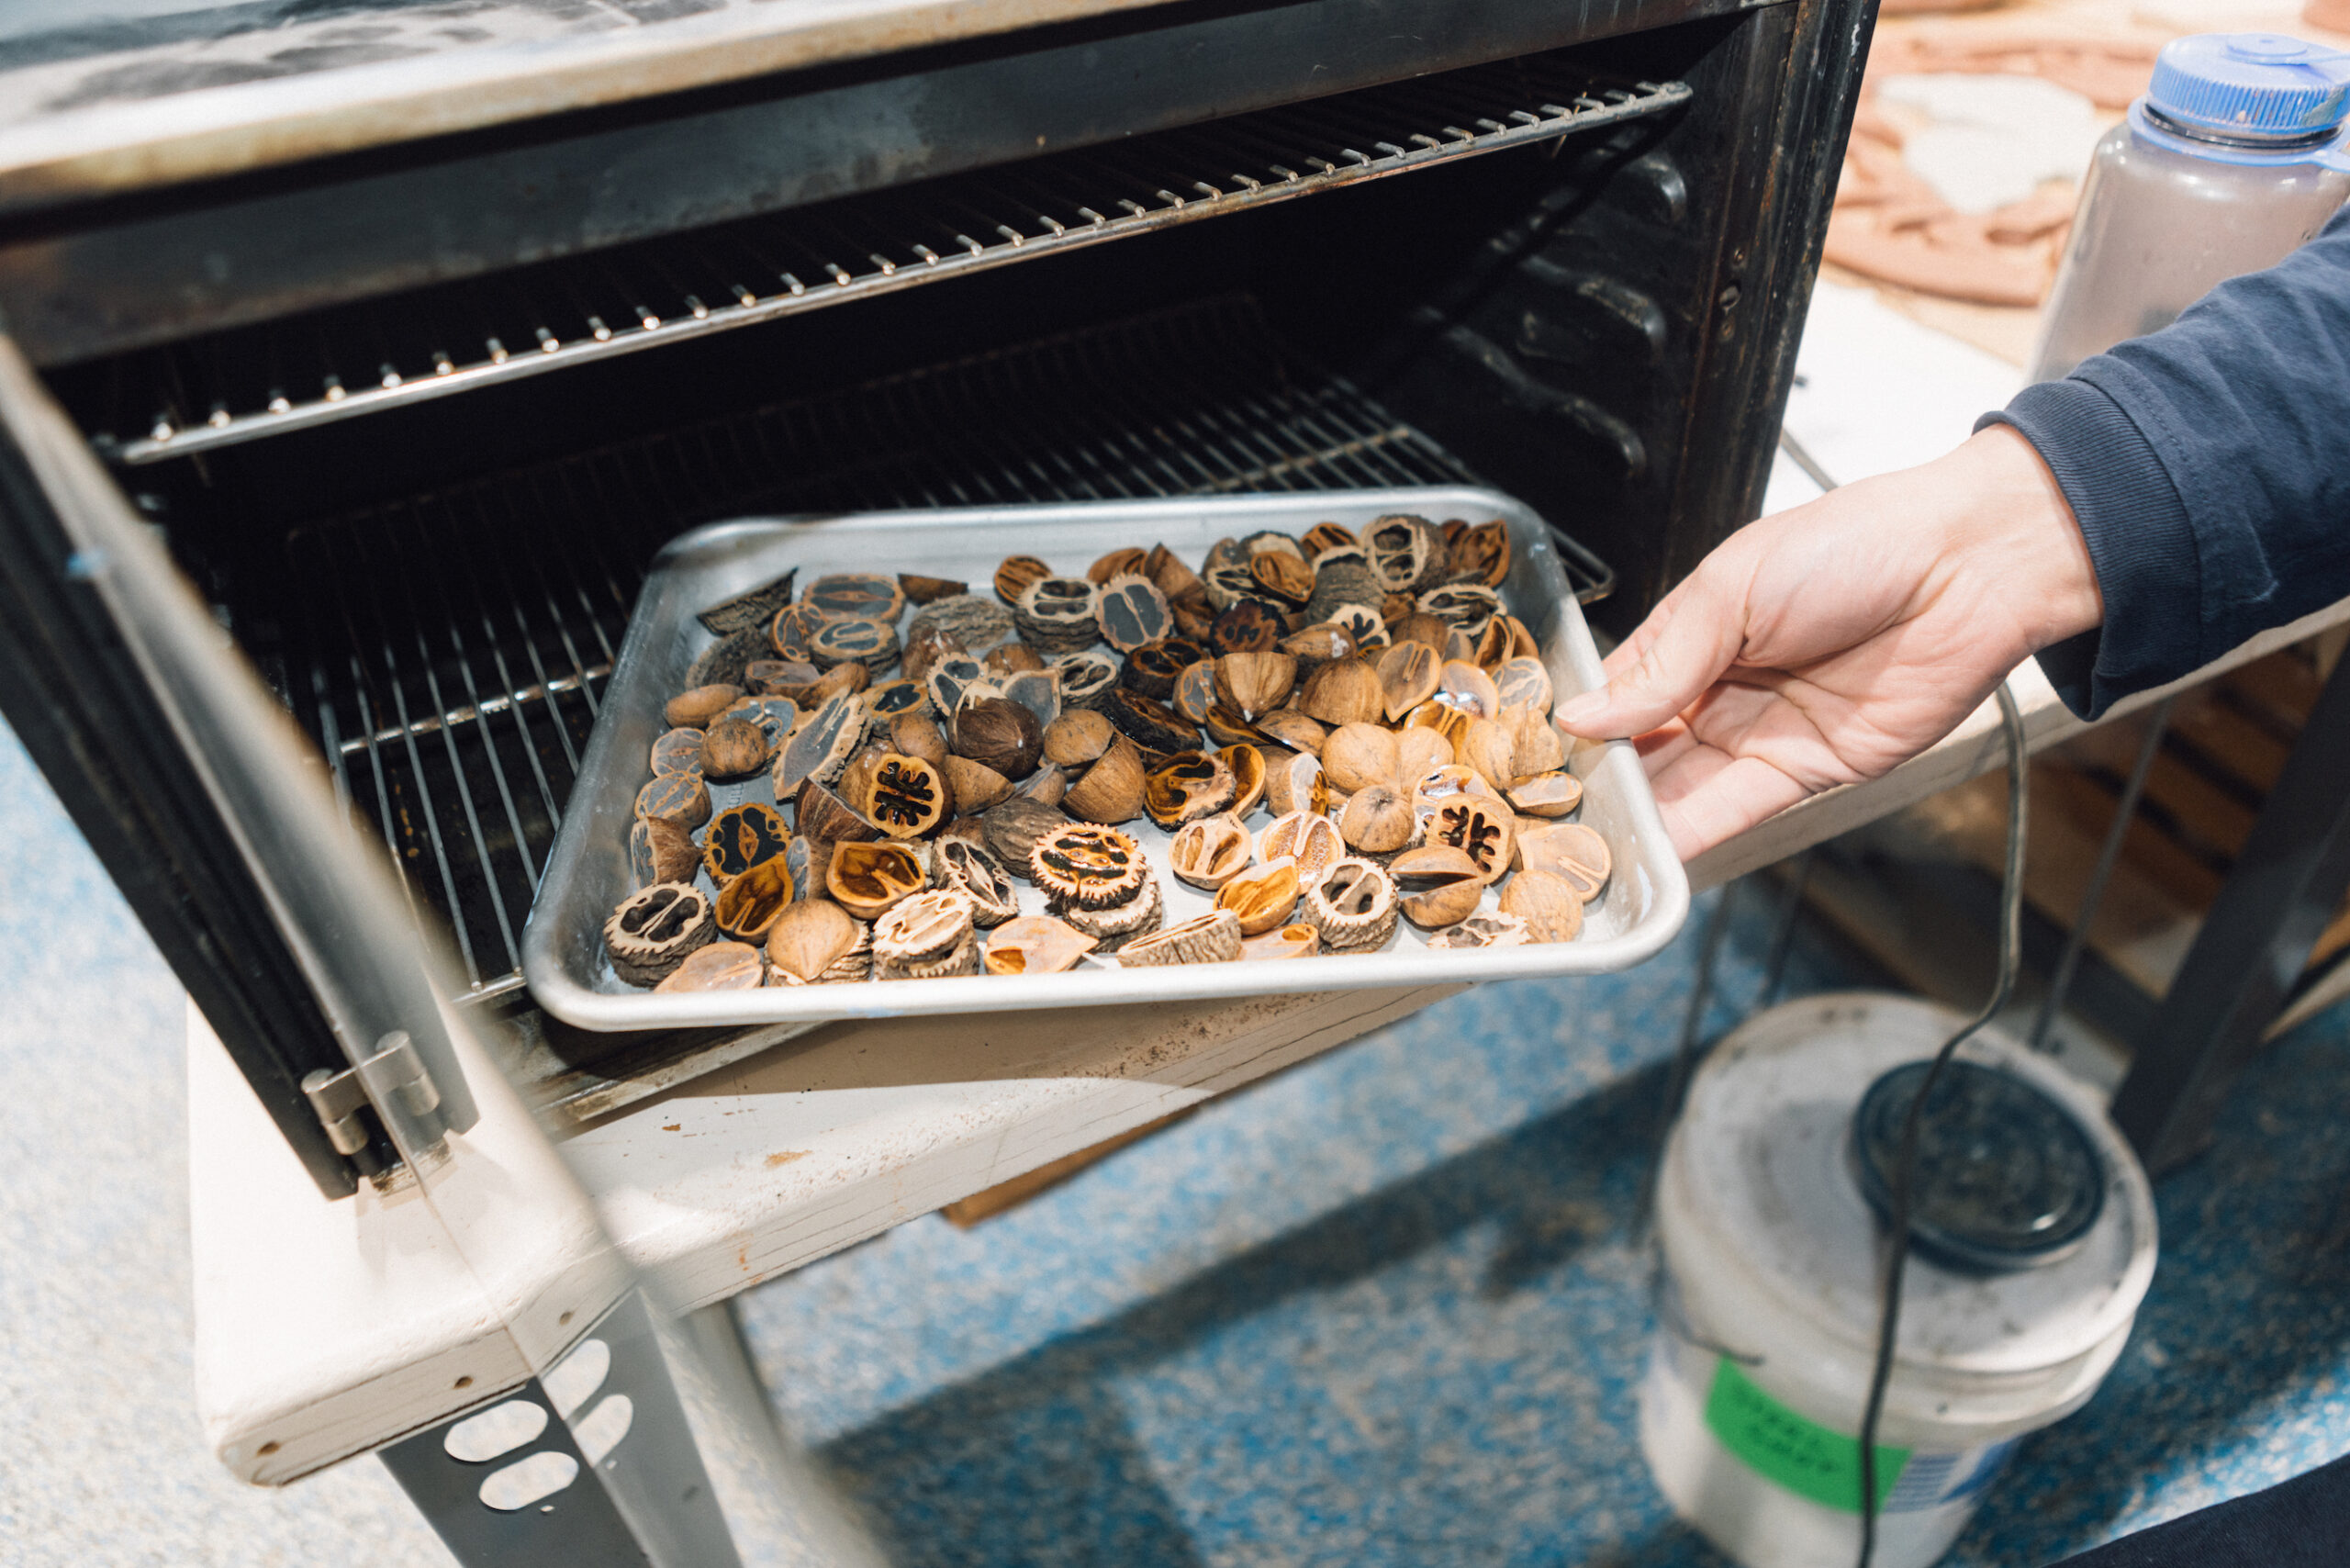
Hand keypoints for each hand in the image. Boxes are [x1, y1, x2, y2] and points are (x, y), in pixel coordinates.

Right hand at [1555, 426, 2101, 860]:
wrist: (1967, 566)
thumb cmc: (1855, 545)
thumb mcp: (1731, 588)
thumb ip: (1661, 663)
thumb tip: (1583, 717)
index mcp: (1690, 634)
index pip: (1614, 693)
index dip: (1574, 727)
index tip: (1526, 759)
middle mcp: (1717, 690)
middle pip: (1639, 752)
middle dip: (1594, 784)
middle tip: (1539, 818)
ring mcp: (1758, 735)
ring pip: (1678, 790)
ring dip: (1634, 819)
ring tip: (1580, 847)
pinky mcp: (1805, 773)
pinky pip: (1734, 811)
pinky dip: (1689, 836)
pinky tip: (1646, 853)